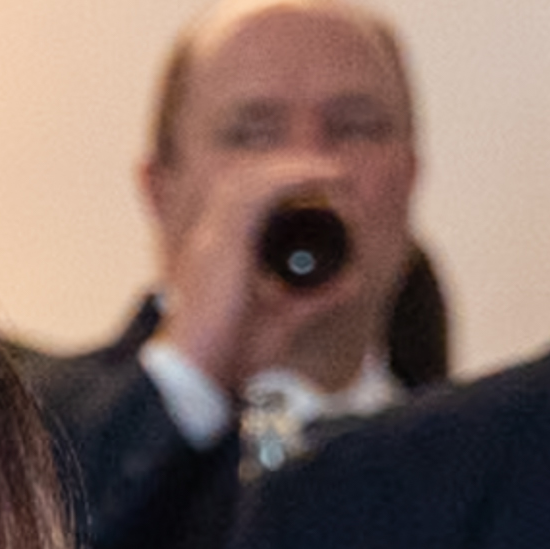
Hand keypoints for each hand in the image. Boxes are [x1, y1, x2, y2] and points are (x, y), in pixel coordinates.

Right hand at [151, 145, 361, 395]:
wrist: (197, 379)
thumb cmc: (230, 356)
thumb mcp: (284, 320)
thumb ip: (315, 298)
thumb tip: (352, 280)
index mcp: (217, 253)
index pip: (250, 198)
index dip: (289, 183)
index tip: (331, 191)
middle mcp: (209, 239)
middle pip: (250, 179)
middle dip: (296, 171)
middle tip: (340, 181)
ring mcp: (211, 239)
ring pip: (252, 177)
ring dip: (297, 169)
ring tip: (336, 176)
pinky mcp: (220, 244)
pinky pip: (256, 192)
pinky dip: (292, 177)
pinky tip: (323, 176)